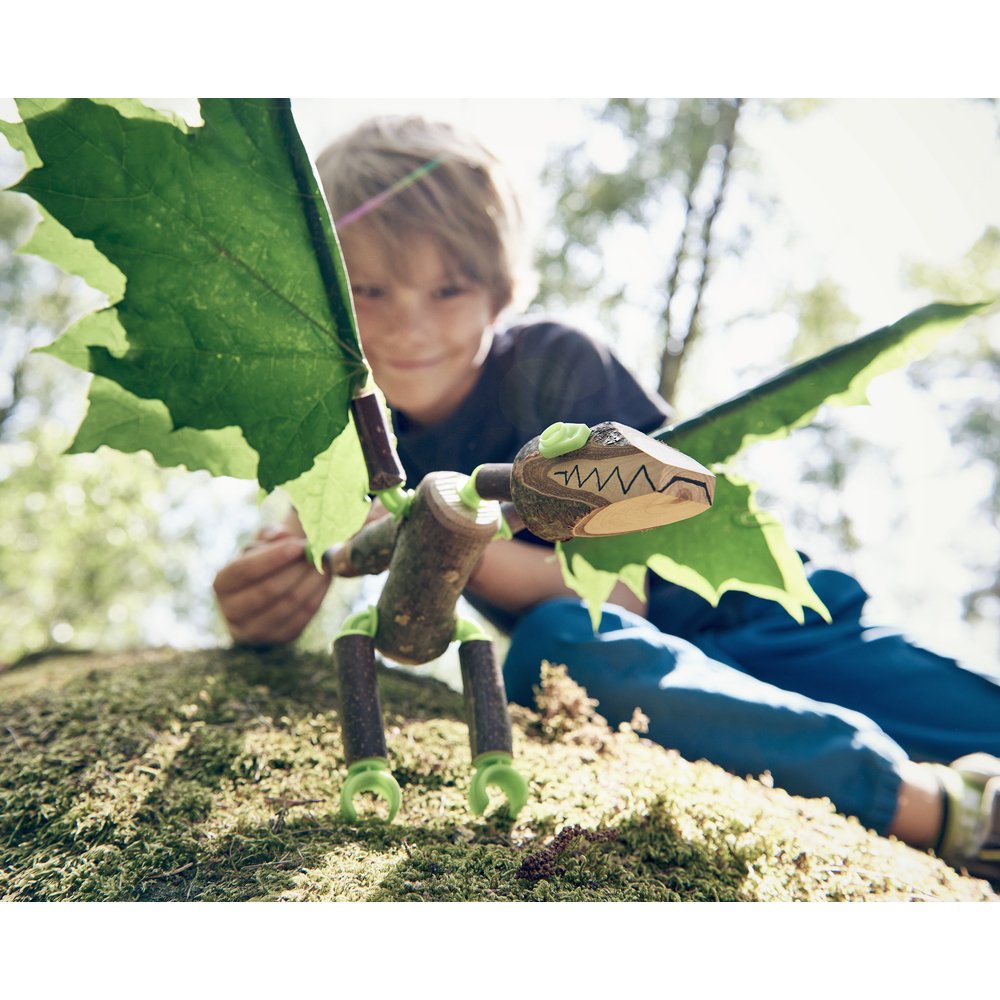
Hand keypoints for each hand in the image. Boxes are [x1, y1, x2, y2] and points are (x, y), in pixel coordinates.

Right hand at [213, 524, 331, 645]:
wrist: (272, 588)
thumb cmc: (266, 559)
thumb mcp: (263, 542)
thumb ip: (271, 534)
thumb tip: (282, 534)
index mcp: (222, 584)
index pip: (244, 570)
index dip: (273, 557)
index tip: (300, 545)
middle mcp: (231, 611)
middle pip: (268, 590)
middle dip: (297, 570)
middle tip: (317, 554)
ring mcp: (254, 631)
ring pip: (288, 606)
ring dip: (311, 582)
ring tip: (325, 563)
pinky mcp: (278, 639)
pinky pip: (301, 619)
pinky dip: (317, 596)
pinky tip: (326, 578)